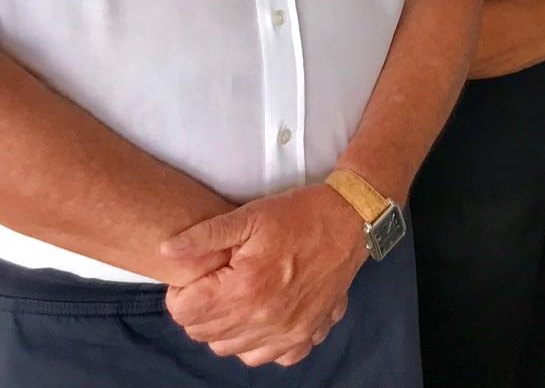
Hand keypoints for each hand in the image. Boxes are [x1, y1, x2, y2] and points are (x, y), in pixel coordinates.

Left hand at [161, 185, 365, 366]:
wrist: (352, 218)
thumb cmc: (300, 214)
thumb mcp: (251, 215)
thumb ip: (205, 236)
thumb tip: (165, 251)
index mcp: (245, 288)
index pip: (184, 312)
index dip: (182, 291)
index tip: (200, 274)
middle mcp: (264, 318)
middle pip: (203, 334)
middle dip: (201, 309)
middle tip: (217, 282)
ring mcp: (288, 331)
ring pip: (231, 350)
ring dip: (226, 328)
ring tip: (238, 297)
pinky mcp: (307, 332)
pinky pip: (271, 357)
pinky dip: (260, 344)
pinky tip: (263, 318)